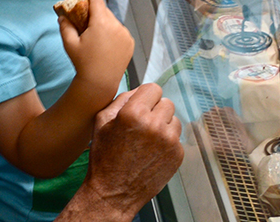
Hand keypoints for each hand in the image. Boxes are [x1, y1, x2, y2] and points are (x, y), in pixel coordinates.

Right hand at [59, 0, 132, 95]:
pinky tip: (105, 43)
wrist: (100, 82)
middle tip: (86, 19)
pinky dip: (113, 33)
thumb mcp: (70, 44)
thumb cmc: (84, 64)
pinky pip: (120, 31)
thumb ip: (65, 26)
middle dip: (96, 12)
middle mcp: (116, 26)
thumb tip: (62, 16)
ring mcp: (125, 34)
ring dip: (105, 23)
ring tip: (96, 35)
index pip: (96, 0)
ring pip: (113, 21)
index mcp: (101, 23)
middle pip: (105, 10)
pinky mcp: (130, 42)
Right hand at [82, 84, 183, 218]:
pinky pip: (176, 138)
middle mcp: (154, 124)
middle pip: (166, 102)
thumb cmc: (105, 157)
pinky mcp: (177, 154)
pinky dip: (167, 142)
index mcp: (134, 113)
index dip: (145, 97)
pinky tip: (152, 152)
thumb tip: (138, 90)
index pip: (153, 88)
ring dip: (163, 126)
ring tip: (147, 140)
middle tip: (142, 125)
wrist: (114, 192)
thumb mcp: (102, 121)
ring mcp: (169, 140)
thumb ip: (121, 99)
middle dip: (155, 111)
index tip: (141, 105)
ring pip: (174, 119)